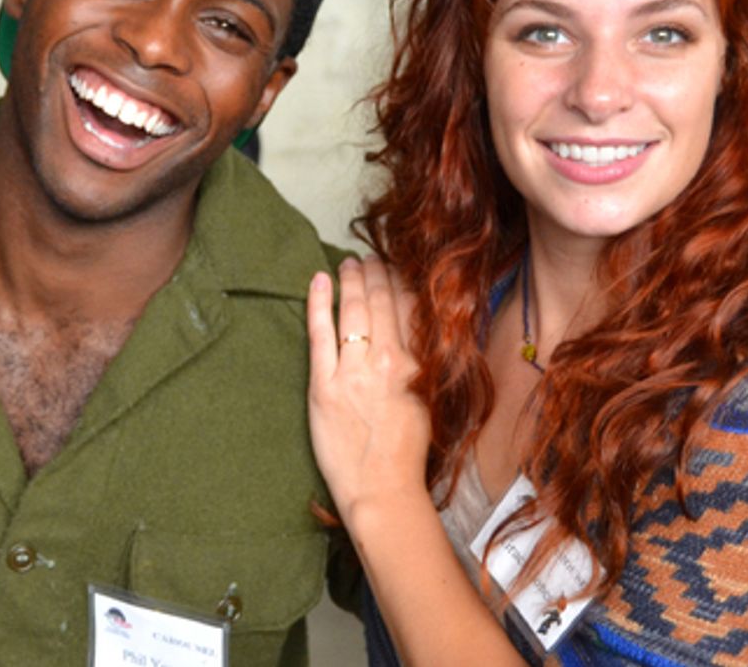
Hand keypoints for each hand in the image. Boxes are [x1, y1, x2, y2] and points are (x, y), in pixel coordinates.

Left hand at [307, 256, 431, 527]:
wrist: (382, 489)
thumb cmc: (407, 455)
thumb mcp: (429, 403)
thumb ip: (423, 367)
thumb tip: (421, 339)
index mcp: (416, 365)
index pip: (409, 309)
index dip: (400, 281)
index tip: (394, 266)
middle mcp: (387, 361)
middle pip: (381, 302)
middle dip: (374, 273)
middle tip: (367, 258)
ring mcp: (353, 371)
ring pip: (353, 311)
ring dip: (351, 281)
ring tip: (347, 264)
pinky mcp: (324, 384)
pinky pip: (320, 333)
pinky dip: (319, 303)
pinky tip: (319, 282)